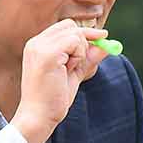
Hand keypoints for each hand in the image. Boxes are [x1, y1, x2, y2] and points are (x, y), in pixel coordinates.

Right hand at [11, 19, 109, 142]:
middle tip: (77, 64)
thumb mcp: (73, 74)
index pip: (64, 27)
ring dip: (80, 52)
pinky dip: (79, 56)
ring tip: (67, 71)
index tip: (103, 36)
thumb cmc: (53, 99)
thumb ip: (87, 59)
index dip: (84, 33)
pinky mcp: (48, 53)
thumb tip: (105, 45)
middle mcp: (36, 42)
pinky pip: (75, 42)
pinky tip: (68, 70)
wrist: (38, 116)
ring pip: (75, 33)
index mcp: (37, 46)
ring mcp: (40, 46)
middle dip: (83, 42)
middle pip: (70, 26)